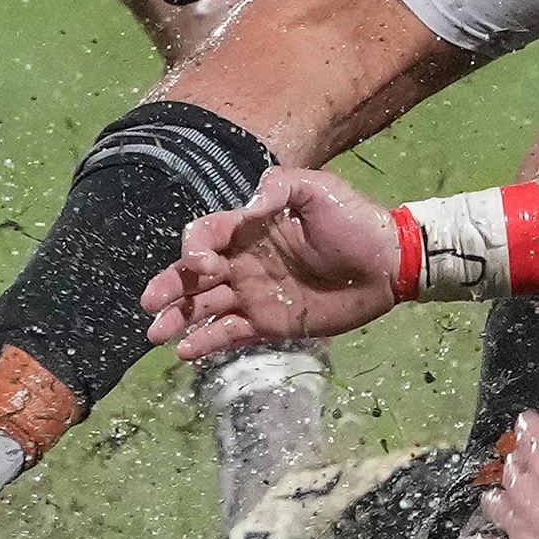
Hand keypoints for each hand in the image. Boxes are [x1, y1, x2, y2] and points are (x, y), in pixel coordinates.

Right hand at [140, 164, 401, 358]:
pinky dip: (206, 343)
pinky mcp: (270, 323)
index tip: (201, 263)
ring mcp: (255, 295)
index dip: (194, 248)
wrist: (388, 262)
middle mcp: (244, 263)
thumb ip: (279, 187)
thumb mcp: (318, 189)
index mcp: (250, 230)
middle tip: (149, 305)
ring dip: (178, 319)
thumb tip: (246, 206)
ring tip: (156, 334)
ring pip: (205, 308)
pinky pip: (230, 334)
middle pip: (194, 276)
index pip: (205, 236)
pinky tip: (186, 351)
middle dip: (169, 288)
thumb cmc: (354, 221)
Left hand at [468, 402, 538, 538]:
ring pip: (495, 503)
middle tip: (520, 460)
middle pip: (510, 467)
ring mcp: (518, 523)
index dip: (527, 424)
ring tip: (498, 497)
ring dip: (497, 497)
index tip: (525, 421)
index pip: (529, 431)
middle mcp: (526, 488)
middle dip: (515, 461)